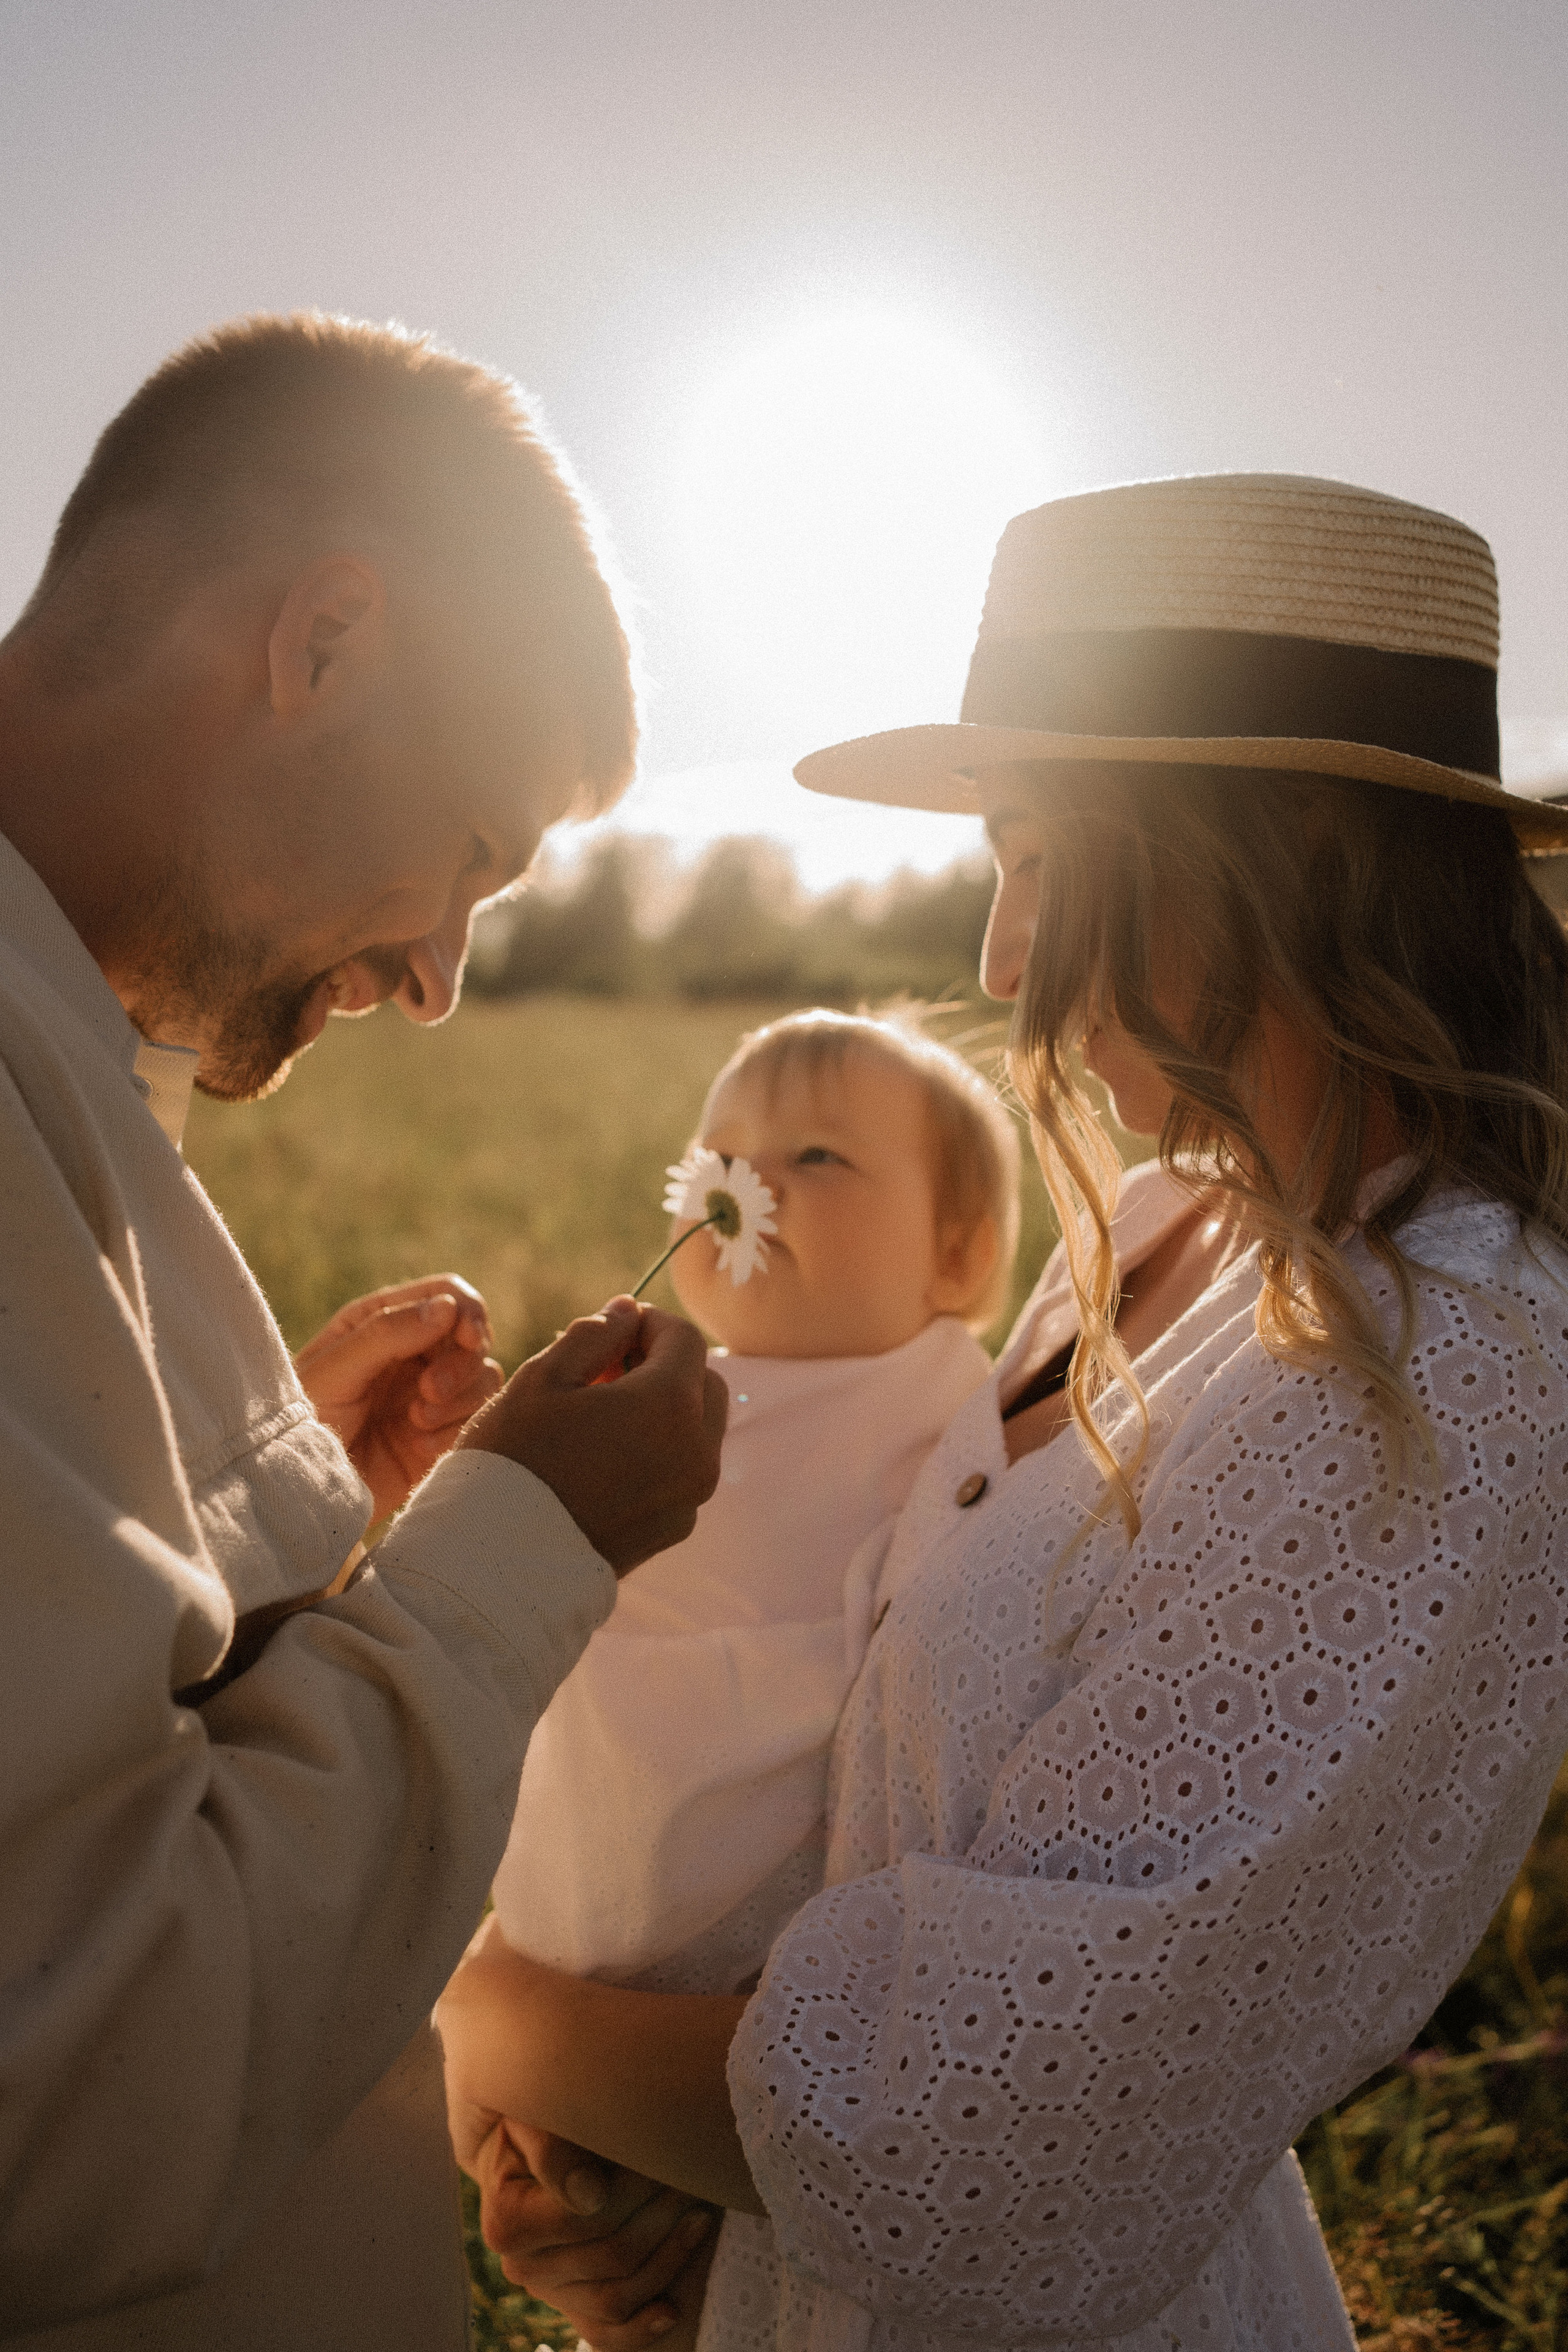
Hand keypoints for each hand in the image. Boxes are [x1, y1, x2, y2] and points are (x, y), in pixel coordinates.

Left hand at [296, 1275, 503, 1520]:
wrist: (300, 1492)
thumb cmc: (302, 1422)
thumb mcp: (336, 1370)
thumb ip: (388, 1333)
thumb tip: (448, 1307)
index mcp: (383, 1321)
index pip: (447, 1295)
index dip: (467, 1312)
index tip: (468, 1338)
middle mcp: (413, 1353)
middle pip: (473, 1339)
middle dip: (460, 1364)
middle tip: (429, 1391)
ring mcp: (430, 1395)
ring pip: (483, 1379)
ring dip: (457, 1401)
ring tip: (414, 1424)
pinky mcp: (441, 1435)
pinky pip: (475, 1422)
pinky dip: (454, 1433)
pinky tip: (418, 1449)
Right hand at [457, 1299, 725, 1573]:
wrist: (498, 1562)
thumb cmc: (512, 1459)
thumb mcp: (542, 1378)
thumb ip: (594, 1335)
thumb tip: (626, 1311)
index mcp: (669, 1405)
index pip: (684, 1339)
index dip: (649, 1323)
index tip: (614, 1329)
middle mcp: (697, 1452)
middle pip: (704, 1383)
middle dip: (665, 1365)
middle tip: (608, 1370)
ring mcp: (691, 1496)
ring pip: (699, 1430)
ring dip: (666, 1408)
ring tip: (603, 1414)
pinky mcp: (676, 1528)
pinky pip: (683, 1472)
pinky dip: (661, 1451)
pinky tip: (607, 1457)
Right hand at [468, 2121, 714, 2349]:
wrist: (534, 2152)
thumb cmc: (541, 2124)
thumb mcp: (536, 2118)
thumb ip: (554, 2149)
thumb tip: (591, 2195)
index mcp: (507, 2222)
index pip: (585, 2218)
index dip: (634, 2190)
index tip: (668, 2160)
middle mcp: (522, 2266)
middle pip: (610, 2257)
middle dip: (661, 2218)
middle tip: (694, 2180)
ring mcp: (549, 2293)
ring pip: (616, 2298)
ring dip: (668, 2258)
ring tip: (701, 2215)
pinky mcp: (572, 2310)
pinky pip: (607, 2334)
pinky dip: (641, 2327)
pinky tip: (672, 2309)